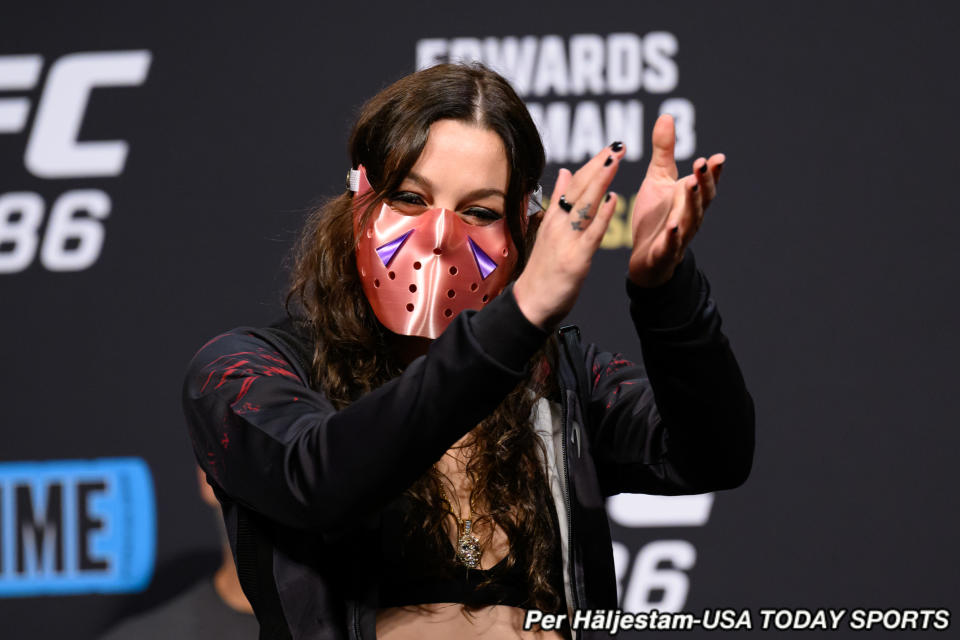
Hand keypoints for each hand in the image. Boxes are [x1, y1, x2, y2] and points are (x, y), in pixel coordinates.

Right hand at [514, 143, 626, 329]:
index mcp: (554, 218)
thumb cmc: (543, 271)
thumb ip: (560, 202)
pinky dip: (601, 215)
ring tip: (615, 160)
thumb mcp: (549, 231)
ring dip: (601, 181)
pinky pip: (590, 233)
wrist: (530, 305)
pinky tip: (613, 200)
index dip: (592, 164)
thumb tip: (566, 172)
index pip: (575, 184)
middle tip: (618, 145)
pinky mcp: (575, 259)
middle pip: (580, 189)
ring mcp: (566, 240)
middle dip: (599, 165)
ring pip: (585, 205)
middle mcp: (558, 224)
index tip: (609, 148)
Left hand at [628, 114, 724, 286]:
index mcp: (690, 199)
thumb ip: (664, 151)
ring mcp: (679, 236)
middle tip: (702, 163)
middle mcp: (690, 217)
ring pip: (690, 220)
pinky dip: (673, 238)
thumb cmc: (655, 216)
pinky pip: (670, 246)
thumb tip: (667, 115)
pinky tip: (673, 228)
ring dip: (691, 203)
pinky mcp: (663, 253)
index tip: (717, 157)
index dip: (713, 172)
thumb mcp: (658, 179)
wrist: (646, 258)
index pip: (706, 184)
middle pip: (701, 199)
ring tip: (690, 185)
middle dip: (703, 181)